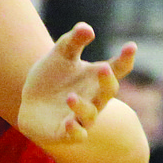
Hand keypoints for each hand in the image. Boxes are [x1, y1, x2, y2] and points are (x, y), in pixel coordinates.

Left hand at [18, 23, 134, 143]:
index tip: (131, 46)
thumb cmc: (52, 77)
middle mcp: (94, 99)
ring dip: (82, 107)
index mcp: (96, 78)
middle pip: (108, 92)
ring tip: (70, 97)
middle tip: (104, 68)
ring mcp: (81, 117)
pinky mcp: (65, 132)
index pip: (117, 68)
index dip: (125, 58)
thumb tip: (86, 28)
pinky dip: (74, 130)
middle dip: (107, 81)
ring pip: (90, 114)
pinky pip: (75, 134)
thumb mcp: (60, 56)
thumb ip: (73, 41)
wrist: (31, 103)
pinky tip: (69, 122)